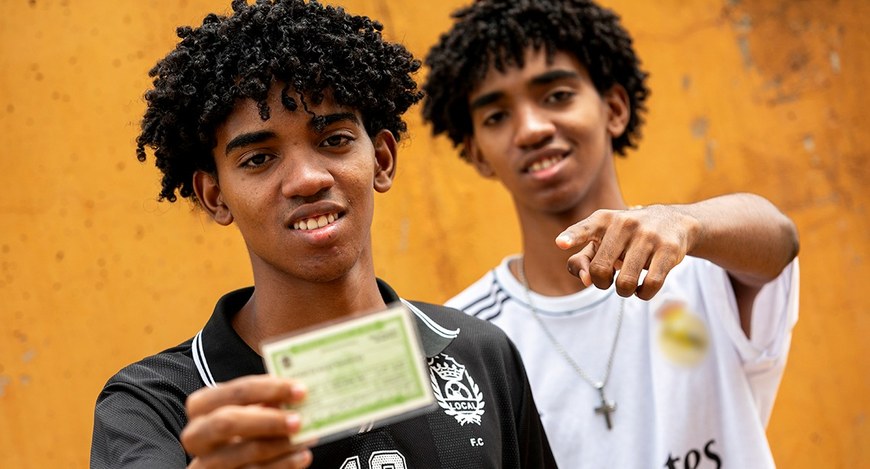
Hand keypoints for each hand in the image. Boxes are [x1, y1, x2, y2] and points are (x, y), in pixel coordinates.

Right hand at [181, 375, 312, 467]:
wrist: (227, 461)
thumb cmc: (241, 427)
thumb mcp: (247, 410)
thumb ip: (266, 400)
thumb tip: (296, 395)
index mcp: (202, 406)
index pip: (236, 392)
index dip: (269, 389)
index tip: (300, 390)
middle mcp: (197, 435)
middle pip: (228, 422)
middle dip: (268, 420)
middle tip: (299, 420)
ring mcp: (207, 462)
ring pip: (246, 453)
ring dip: (282, 445)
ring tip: (308, 438)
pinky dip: (283, 464)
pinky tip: (301, 456)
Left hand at [555, 205, 697, 299]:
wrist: (673, 221)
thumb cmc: (627, 237)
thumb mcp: (602, 241)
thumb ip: (582, 260)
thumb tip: (585, 280)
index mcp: (604, 220)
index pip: (585, 229)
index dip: (572, 237)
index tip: (560, 243)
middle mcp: (625, 224)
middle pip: (600, 270)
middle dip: (601, 283)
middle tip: (609, 280)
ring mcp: (648, 235)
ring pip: (626, 282)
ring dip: (623, 292)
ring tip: (626, 285)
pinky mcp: (668, 249)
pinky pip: (651, 284)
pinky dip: (643, 294)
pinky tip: (642, 288)